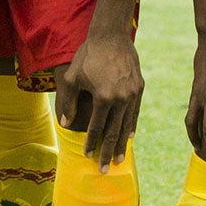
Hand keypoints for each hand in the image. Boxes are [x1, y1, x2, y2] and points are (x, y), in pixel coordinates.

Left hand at [60, 29, 144, 166]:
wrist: (111, 35)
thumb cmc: (88, 55)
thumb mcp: (73, 77)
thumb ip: (69, 102)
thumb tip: (65, 125)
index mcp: (104, 97)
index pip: (96, 127)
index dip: (92, 143)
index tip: (88, 156)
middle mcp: (121, 98)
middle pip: (114, 132)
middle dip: (108, 152)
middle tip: (105, 169)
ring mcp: (133, 93)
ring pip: (127, 125)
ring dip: (122, 144)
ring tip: (119, 159)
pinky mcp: (140, 87)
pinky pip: (135, 113)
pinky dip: (131, 126)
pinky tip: (128, 137)